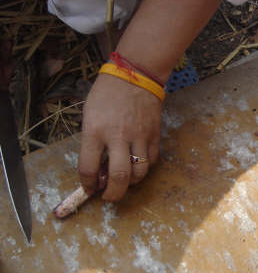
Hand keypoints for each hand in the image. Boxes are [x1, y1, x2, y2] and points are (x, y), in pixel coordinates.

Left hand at [79, 74, 161, 201]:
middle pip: (118, 177)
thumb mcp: (89, 116)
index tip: (89, 188)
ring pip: (139, 173)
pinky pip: (151, 160)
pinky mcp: (154, 135)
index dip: (87, 184)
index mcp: (95, 130)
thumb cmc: (107, 95)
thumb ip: (92, 143)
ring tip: (125, 181)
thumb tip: (99, 169)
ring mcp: (139, 137)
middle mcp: (117, 137)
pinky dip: (144, 167)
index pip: (88, 168)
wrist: (135, 75)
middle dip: (113, 194)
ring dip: (131, 183)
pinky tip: (137, 164)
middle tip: (109, 196)